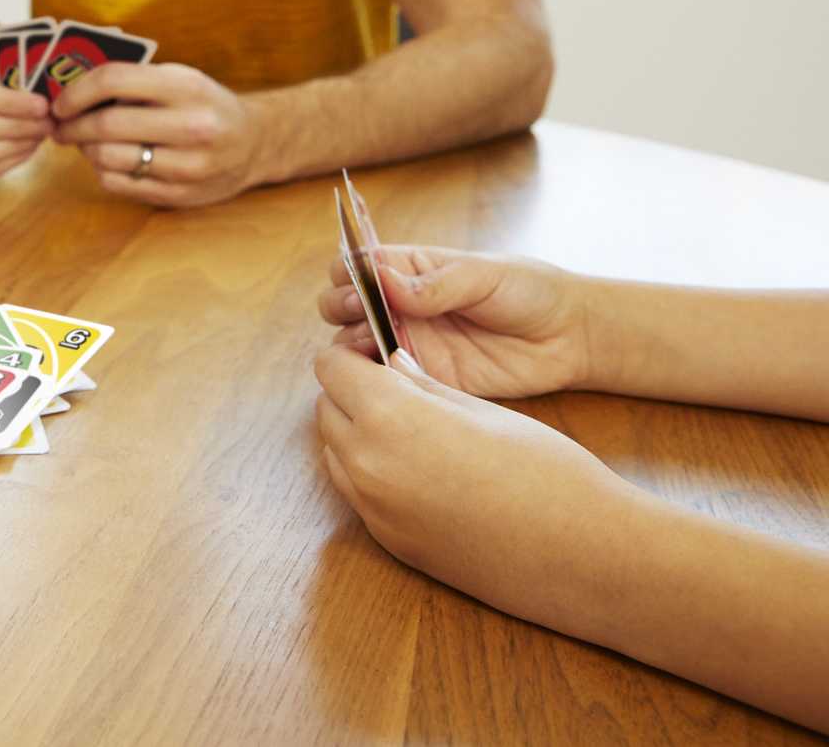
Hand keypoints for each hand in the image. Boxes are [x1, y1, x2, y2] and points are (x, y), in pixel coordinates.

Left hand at [49, 62, 260, 206]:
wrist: (255, 143)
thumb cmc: (204, 105)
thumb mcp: (179, 79)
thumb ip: (133, 81)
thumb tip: (71, 90)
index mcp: (187, 87)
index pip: (114, 80)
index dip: (76, 91)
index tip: (60, 102)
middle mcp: (192, 125)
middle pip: (106, 124)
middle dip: (71, 126)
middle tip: (60, 127)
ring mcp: (188, 165)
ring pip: (108, 158)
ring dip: (85, 150)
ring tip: (86, 142)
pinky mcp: (180, 195)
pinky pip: (119, 184)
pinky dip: (102, 171)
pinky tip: (107, 161)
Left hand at [313, 345, 647, 633]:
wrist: (583, 556)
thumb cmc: (545, 470)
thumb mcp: (484, 410)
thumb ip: (425, 386)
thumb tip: (391, 365)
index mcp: (389, 418)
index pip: (331, 369)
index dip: (351, 356)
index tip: (374, 354)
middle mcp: (367, 465)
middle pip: (327, 411)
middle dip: (351, 394)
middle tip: (395, 388)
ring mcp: (374, 511)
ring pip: (335, 454)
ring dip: (356, 434)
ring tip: (409, 428)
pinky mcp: (389, 543)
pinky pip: (357, 493)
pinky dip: (370, 472)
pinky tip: (418, 469)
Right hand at [319, 246, 590, 397]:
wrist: (568, 338)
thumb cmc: (529, 291)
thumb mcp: (484, 275)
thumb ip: (436, 283)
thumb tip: (385, 282)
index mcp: (412, 269)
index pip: (359, 264)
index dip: (346, 271)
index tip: (356, 281)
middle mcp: (401, 306)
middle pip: (343, 303)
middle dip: (340, 304)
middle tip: (361, 311)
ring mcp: (409, 342)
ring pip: (352, 342)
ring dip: (349, 341)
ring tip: (370, 341)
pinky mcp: (423, 377)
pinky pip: (382, 379)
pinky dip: (371, 376)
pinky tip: (381, 372)